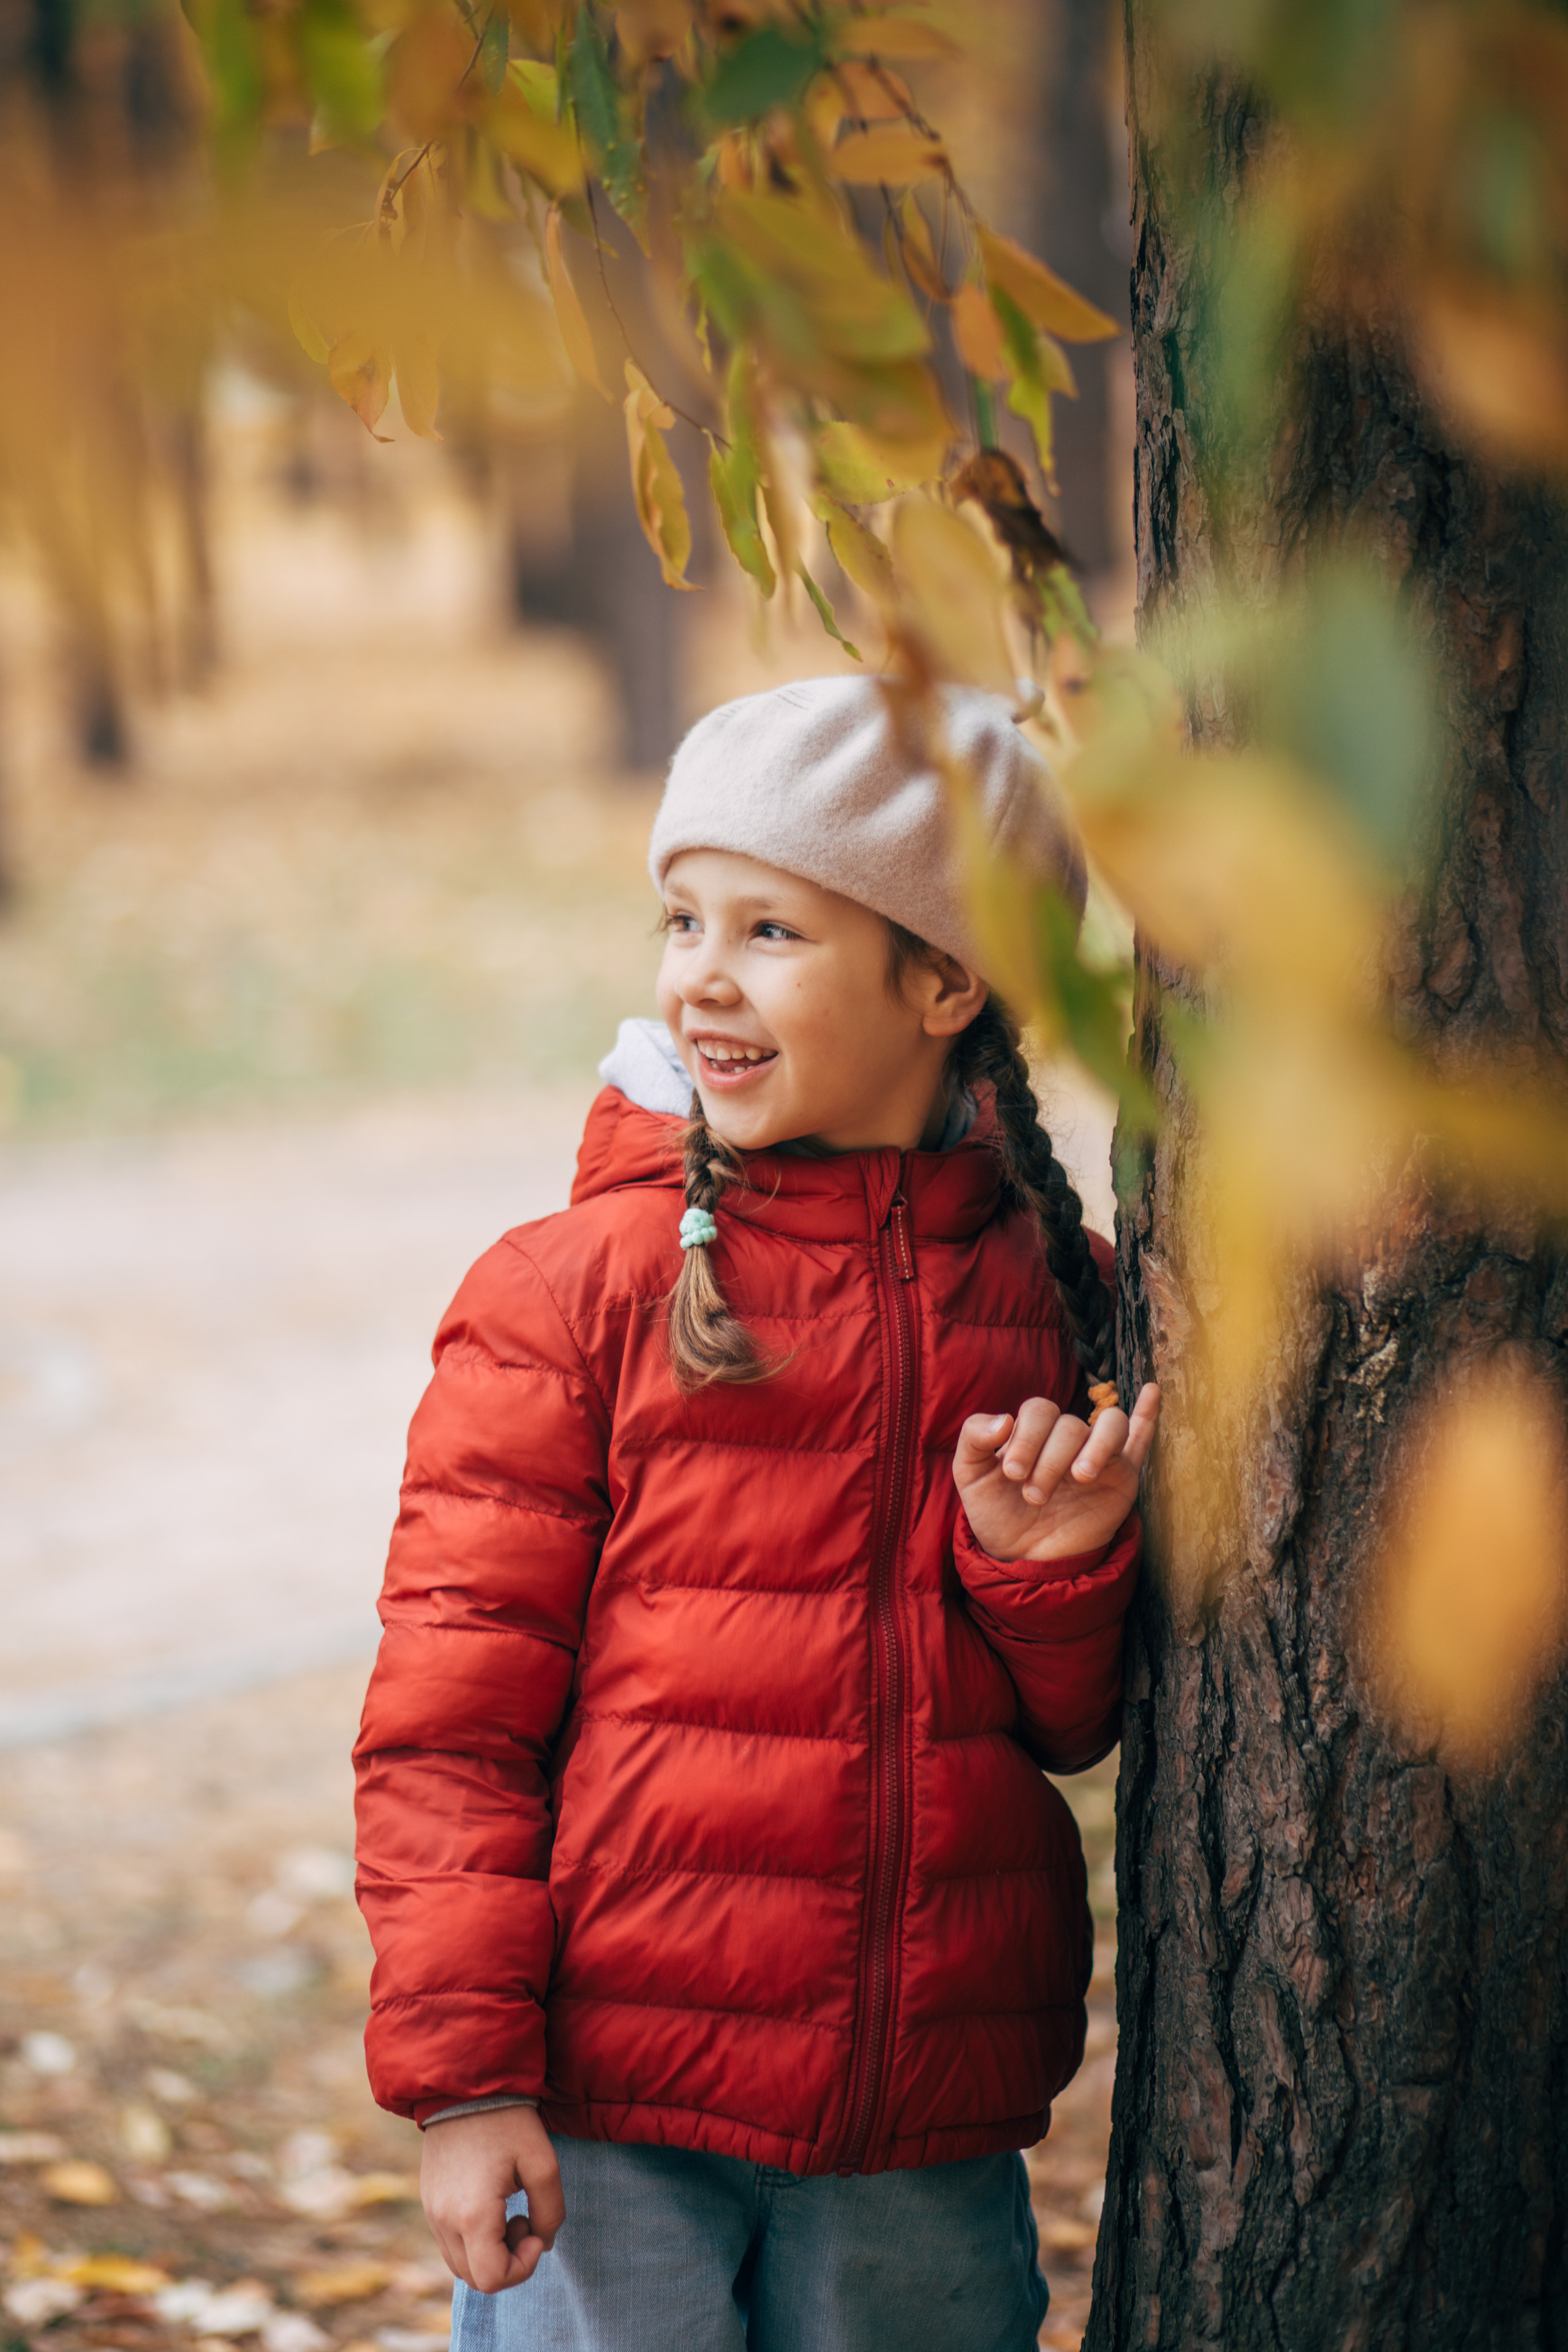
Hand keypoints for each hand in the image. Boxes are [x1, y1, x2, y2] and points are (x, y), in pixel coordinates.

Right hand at [420, 2106, 563, 2293]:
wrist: (465, 2084)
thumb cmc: (508, 2121)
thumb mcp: (543, 2163)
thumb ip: (551, 2211)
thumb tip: (544, 2243)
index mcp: (472, 2215)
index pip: (493, 2279)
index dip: (523, 2267)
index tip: (535, 2229)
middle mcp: (444, 2221)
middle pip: (476, 2278)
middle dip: (508, 2261)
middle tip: (524, 2219)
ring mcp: (432, 2213)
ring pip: (461, 2265)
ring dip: (490, 2253)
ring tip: (508, 2210)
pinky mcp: (428, 2202)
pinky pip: (450, 2243)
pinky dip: (474, 2240)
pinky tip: (491, 2204)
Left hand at [954, 1383, 1160, 1562]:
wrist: (1024, 1559)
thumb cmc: (998, 1514)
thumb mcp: (971, 1477)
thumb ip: (973, 1439)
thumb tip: (1004, 1418)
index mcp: (1033, 1431)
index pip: (1039, 1411)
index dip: (1027, 1437)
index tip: (1011, 1474)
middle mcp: (1066, 1438)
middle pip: (1071, 1425)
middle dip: (1050, 1460)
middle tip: (1034, 1496)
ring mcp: (1097, 1455)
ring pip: (1110, 1426)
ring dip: (1095, 1447)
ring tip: (1079, 1476)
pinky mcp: (1121, 1477)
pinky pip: (1140, 1441)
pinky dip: (1147, 1416)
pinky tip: (1151, 1391)